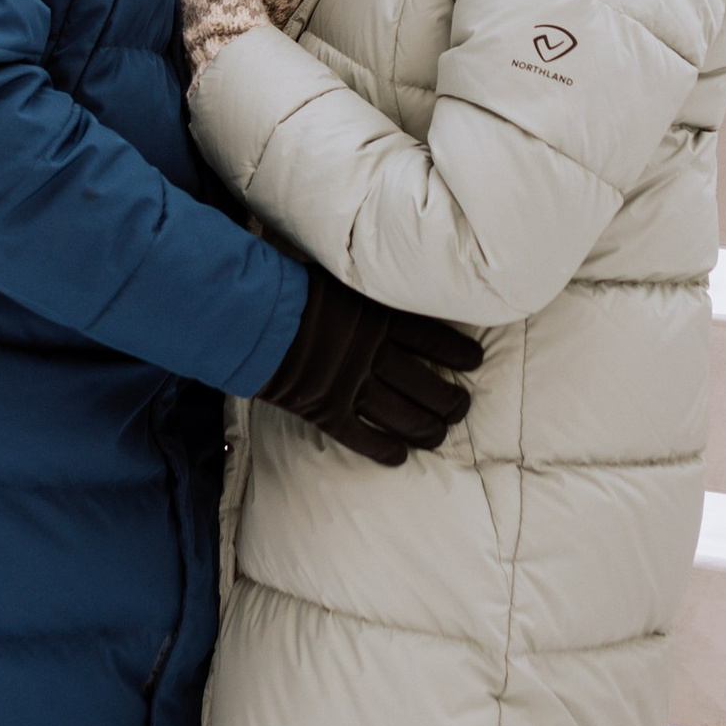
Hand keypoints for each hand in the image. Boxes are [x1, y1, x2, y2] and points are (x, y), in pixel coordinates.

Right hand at [257, 263, 484, 467]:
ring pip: (401, 414)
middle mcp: (372, 353)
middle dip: (449, 399)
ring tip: (440, 434)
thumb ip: (362, 283)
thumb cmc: (289, 286)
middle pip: (424, 383)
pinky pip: (361, 437)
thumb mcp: (336, 274)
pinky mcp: (326, 410)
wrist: (250, 315)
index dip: (457, 353)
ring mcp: (350, 384)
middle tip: (462, 407)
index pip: (431, 338)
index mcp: (378, 315)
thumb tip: (381, 269)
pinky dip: (383, 449)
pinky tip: (400, 457)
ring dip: (426, 427)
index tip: (475, 361)